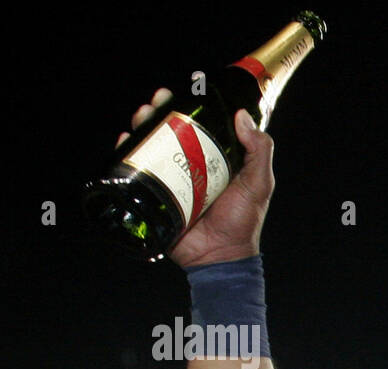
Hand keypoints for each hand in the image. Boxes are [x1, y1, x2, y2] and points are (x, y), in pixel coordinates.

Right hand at [118, 88, 275, 266]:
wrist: (220, 256)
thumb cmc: (243, 222)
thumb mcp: (258, 183)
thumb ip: (259, 152)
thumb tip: (242, 116)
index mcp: (217, 159)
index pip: (201, 125)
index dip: (191, 105)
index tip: (186, 90)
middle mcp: (193, 165)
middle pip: (171, 129)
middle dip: (160, 110)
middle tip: (157, 101)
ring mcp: (172, 179)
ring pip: (152, 144)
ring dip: (142, 124)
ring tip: (141, 115)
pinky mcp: (156, 194)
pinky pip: (138, 170)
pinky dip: (127, 151)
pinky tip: (125, 139)